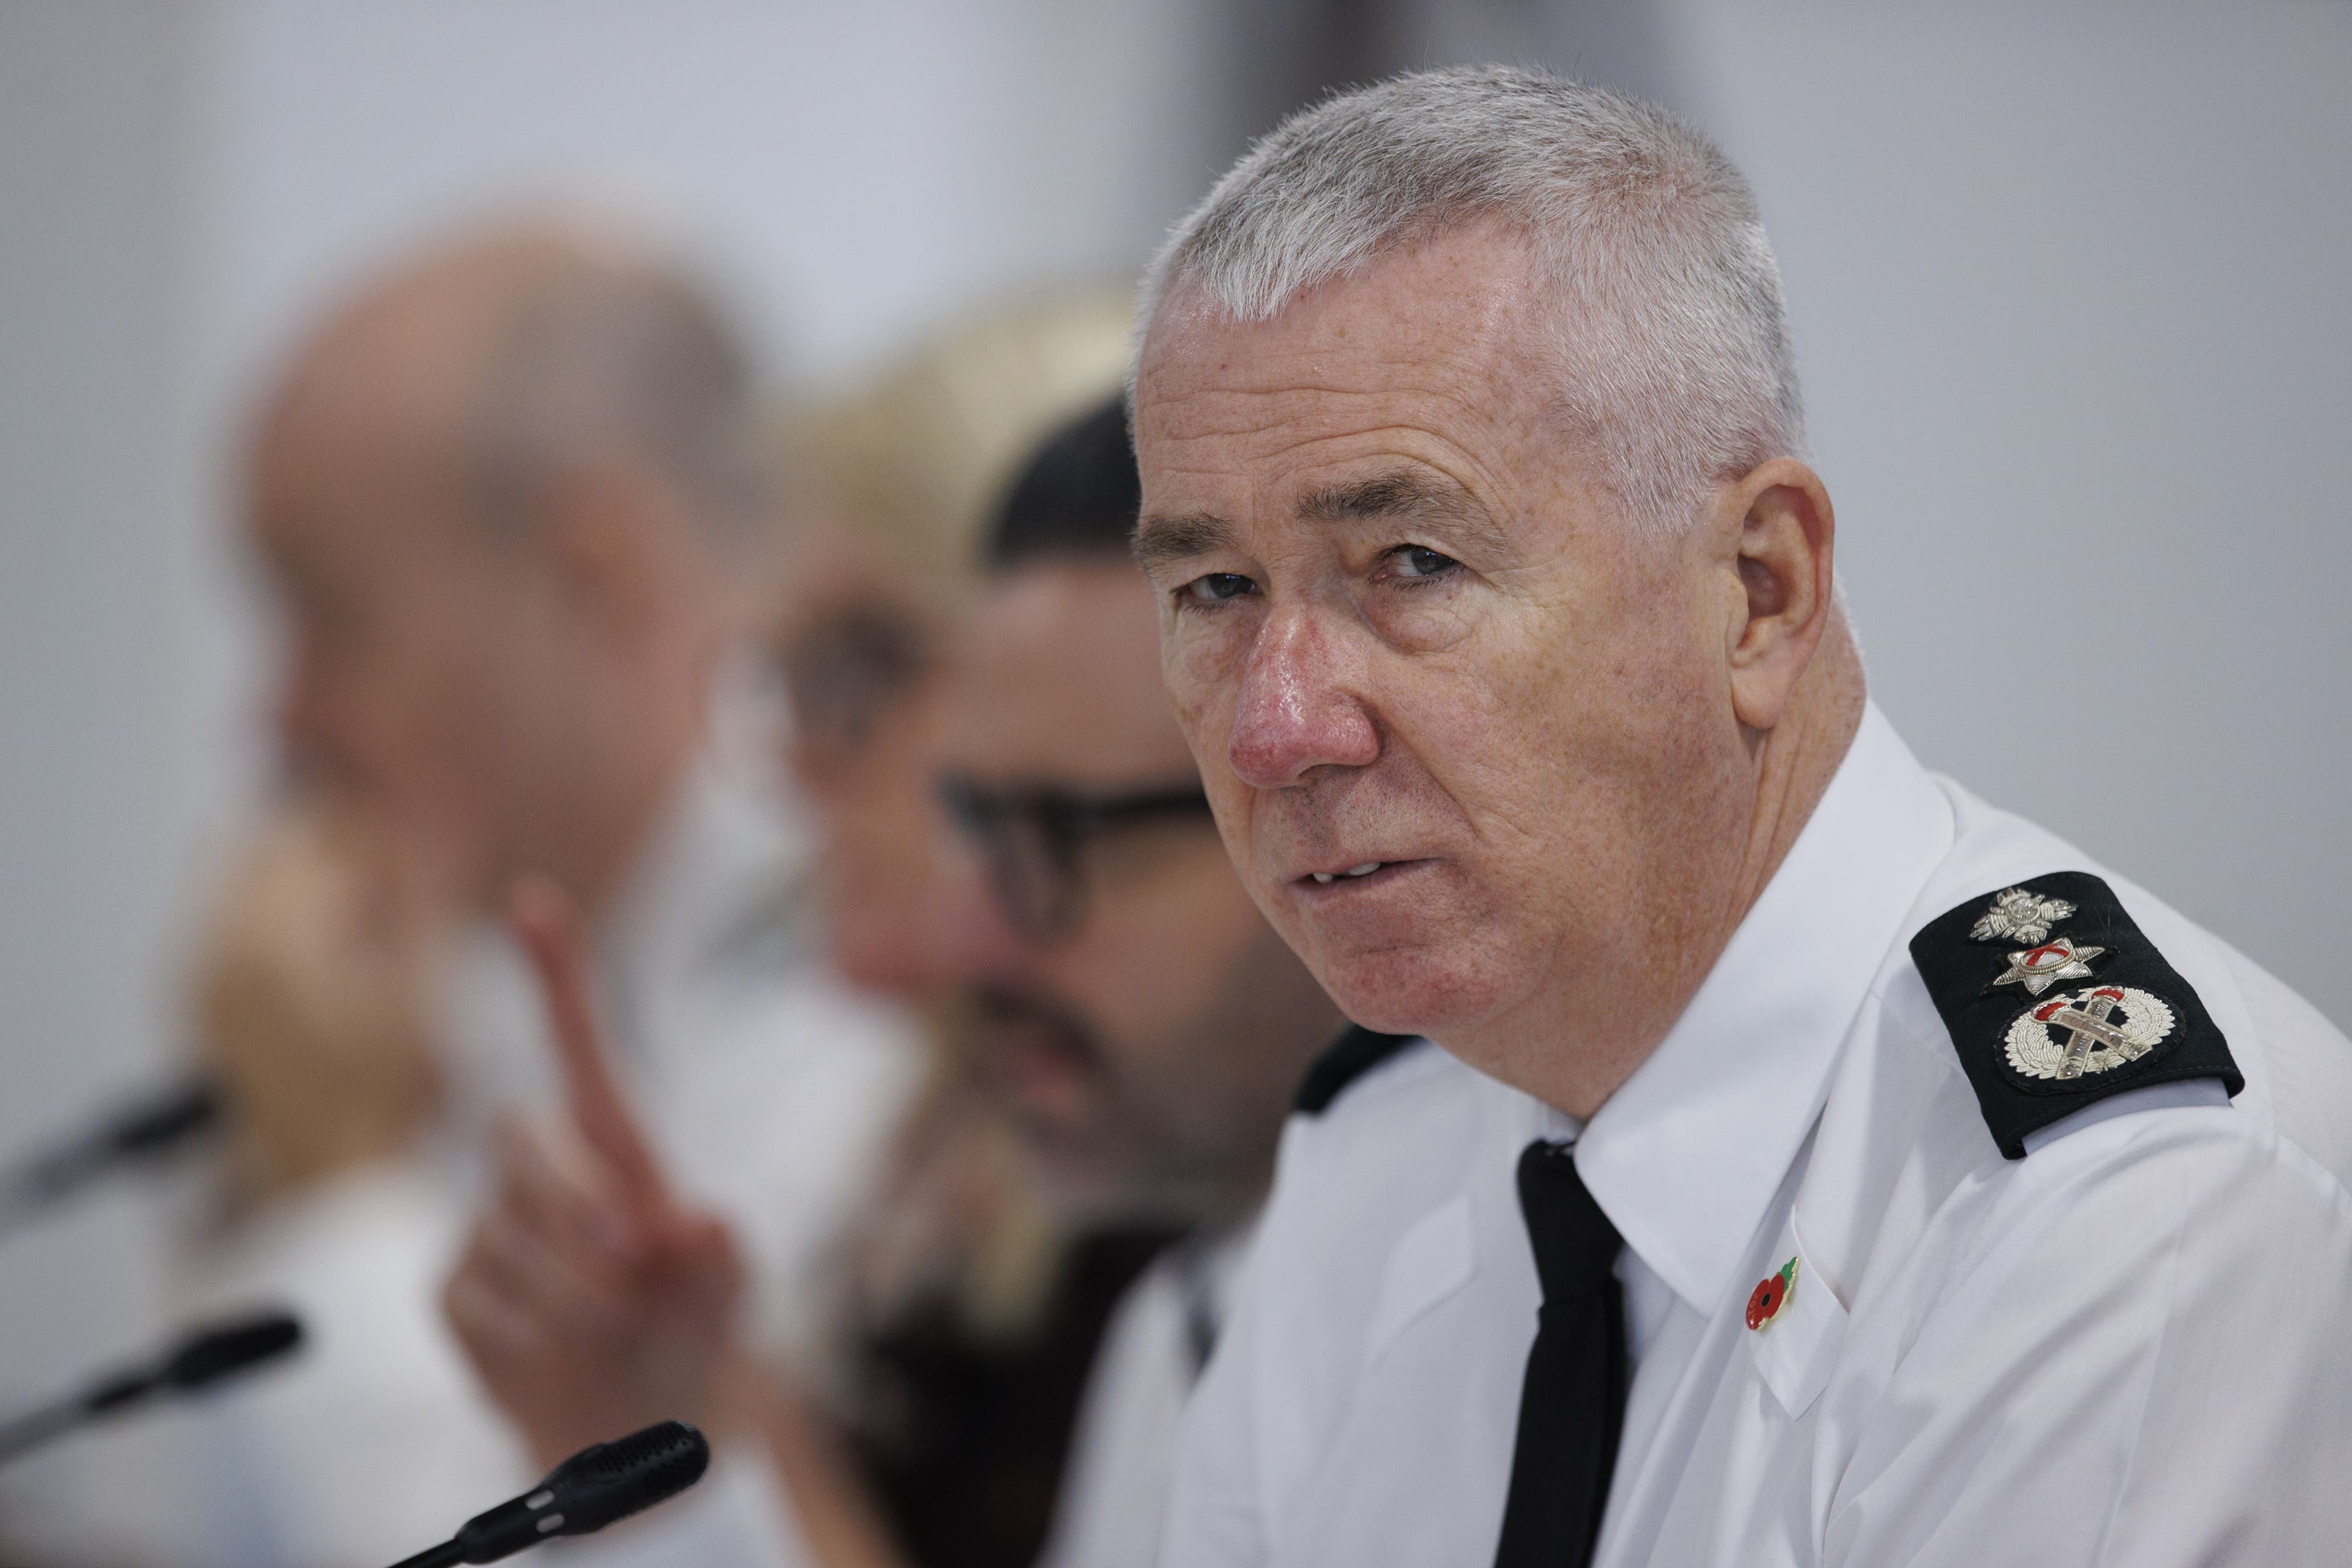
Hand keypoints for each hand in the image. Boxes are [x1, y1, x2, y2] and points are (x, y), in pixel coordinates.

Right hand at [443, 877, 749, 1468]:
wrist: (639, 1431)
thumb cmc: (690, 1340)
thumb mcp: (728, 1306)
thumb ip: (727, 1266)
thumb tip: (711, 1220)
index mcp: (617, 1153)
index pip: (577, 1047)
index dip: (555, 973)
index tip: (534, 900)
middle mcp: (546, 1175)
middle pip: (519, 1142)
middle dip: (572, 1205)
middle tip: (637, 1265)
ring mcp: (492, 1229)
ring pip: (506, 1241)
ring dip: (575, 1301)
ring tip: (621, 1332)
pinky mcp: (457, 1291)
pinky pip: (478, 1303)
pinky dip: (530, 1342)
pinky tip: (557, 1357)